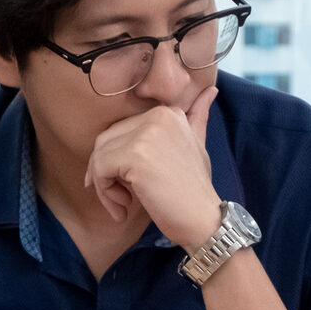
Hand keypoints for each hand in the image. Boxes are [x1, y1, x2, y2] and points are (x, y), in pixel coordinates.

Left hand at [84, 85, 221, 246]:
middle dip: (104, 173)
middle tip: (120, 200)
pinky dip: (105, 193)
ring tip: (122, 205)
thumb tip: (211, 90)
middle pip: (106, 141)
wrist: (204, 220)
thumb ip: (197, 117)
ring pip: (99, 155)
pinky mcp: (134, 154)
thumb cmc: (195, 190)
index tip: (122, 185)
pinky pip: (99, 169)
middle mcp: (157, 116)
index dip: (116, 159)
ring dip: (104, 185)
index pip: (121, 130)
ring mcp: (146, 134)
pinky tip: (123, 208)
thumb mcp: (197, 146)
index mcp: (168, 112)